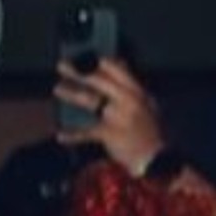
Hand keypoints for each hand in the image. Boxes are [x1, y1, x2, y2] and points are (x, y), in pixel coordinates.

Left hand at [56, 52, 169, 175]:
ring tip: (57, 88)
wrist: (157, 159)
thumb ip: (133, 90)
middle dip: (80, 71)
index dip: (100, 63)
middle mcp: (127, 99)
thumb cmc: (153, 136)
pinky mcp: (109, 133)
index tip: (85, 55)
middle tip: (62, 65)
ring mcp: (118, 115)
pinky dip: (73, 135)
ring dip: (72, 93)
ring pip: (90, 100)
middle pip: (100, 80)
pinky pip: (87, 132)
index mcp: (137, 91)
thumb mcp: (149, 107)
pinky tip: (61, 135)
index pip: (118, 70)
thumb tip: (121, 70)